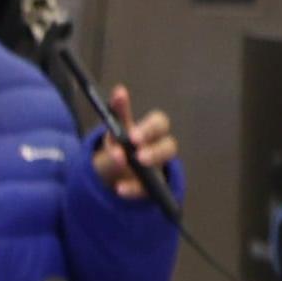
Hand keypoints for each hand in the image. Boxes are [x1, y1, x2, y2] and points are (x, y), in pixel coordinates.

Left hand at [93, 81, 177, 199]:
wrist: (112, 173)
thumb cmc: (120, 145)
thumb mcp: (116, 130)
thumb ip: (118, 112)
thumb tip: (119, 91)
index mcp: (151, 131)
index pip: (159, 123)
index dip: (149, 129)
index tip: (133, 136)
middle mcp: (159, 148)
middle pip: (169, 146)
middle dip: (155, 150)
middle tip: (139, 155)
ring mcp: (158, 169)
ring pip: (163, 168)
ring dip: (149, 169)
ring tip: (133, 169)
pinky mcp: (152, 188)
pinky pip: (147, 190)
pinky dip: (133, 189)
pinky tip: (120, 189)